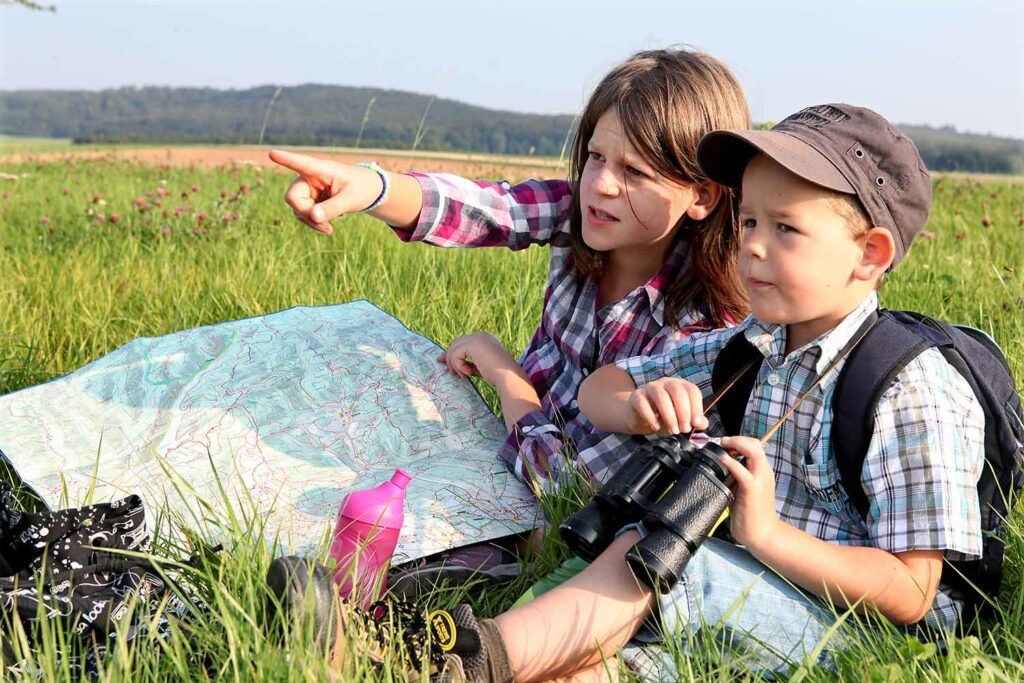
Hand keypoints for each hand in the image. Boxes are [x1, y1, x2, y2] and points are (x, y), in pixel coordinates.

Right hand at [268, 149, 384, 234]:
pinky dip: (313, 223)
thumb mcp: (351, 199)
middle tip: (326, 226)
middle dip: (305, 213)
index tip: (272, 153)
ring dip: (311, 222)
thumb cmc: (361, 189)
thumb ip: (333, 208)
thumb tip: (313, 217)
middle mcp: (308, 177)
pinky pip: (302, 215)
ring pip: (296, 209)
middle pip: (292, 197)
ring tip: (329, 229)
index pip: (301, 163)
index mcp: (320, 169)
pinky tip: (327, 225)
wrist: (368, 192)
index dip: (286, 159)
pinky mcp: (308, 200)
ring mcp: (307, 189)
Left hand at [437, 333, 520, 385]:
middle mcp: (481, 335)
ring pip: (454, 349)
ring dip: (454, 364)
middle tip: (451, 372)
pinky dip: (458, 366)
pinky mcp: (473, 344)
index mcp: (484, 339)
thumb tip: (448, 362)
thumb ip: (466, 363)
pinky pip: (455, 354)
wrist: (509, 377)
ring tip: (464, 376)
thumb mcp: (480, 368)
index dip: (452, 353)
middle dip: (449, 357)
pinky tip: (468, 373)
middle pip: (455, 343)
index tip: (442, 361)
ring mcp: (477, 338)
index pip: (462, 343)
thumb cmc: (498, 376)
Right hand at [626, 377, 707, 434]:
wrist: (639, 418)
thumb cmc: (663, 417)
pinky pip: (643, 404)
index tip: (696, 424)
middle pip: (677, 391)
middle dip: (683, 412)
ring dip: (669, 416)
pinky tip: (656, 427)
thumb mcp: (681, 420)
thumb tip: (702, 423)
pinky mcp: (637, 396)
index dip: (696, 407)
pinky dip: (651, 417)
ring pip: (661, 397)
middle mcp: (666, 383)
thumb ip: (694, 421)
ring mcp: (650, 388)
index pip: (692, 390)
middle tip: (684, 429)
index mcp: (681, 385)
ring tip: (673, 430)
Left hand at [719, 436, 779, 551]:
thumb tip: (720, 465)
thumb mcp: (742, 489)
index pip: (755, 447)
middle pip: (756, 445)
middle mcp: (764, 473)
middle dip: (738, 439)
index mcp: (762, 472)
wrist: (762, 534)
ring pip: (754, 452)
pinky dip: (733, 464)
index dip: (740, 441)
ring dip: (737, 445)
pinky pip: (743, 472)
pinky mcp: (752, 490)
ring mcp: (760, 481)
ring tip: (724, 444)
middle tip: (723, 441)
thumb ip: (735, 476)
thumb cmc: (751, 513)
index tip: (725, 443)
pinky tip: (724, 460)